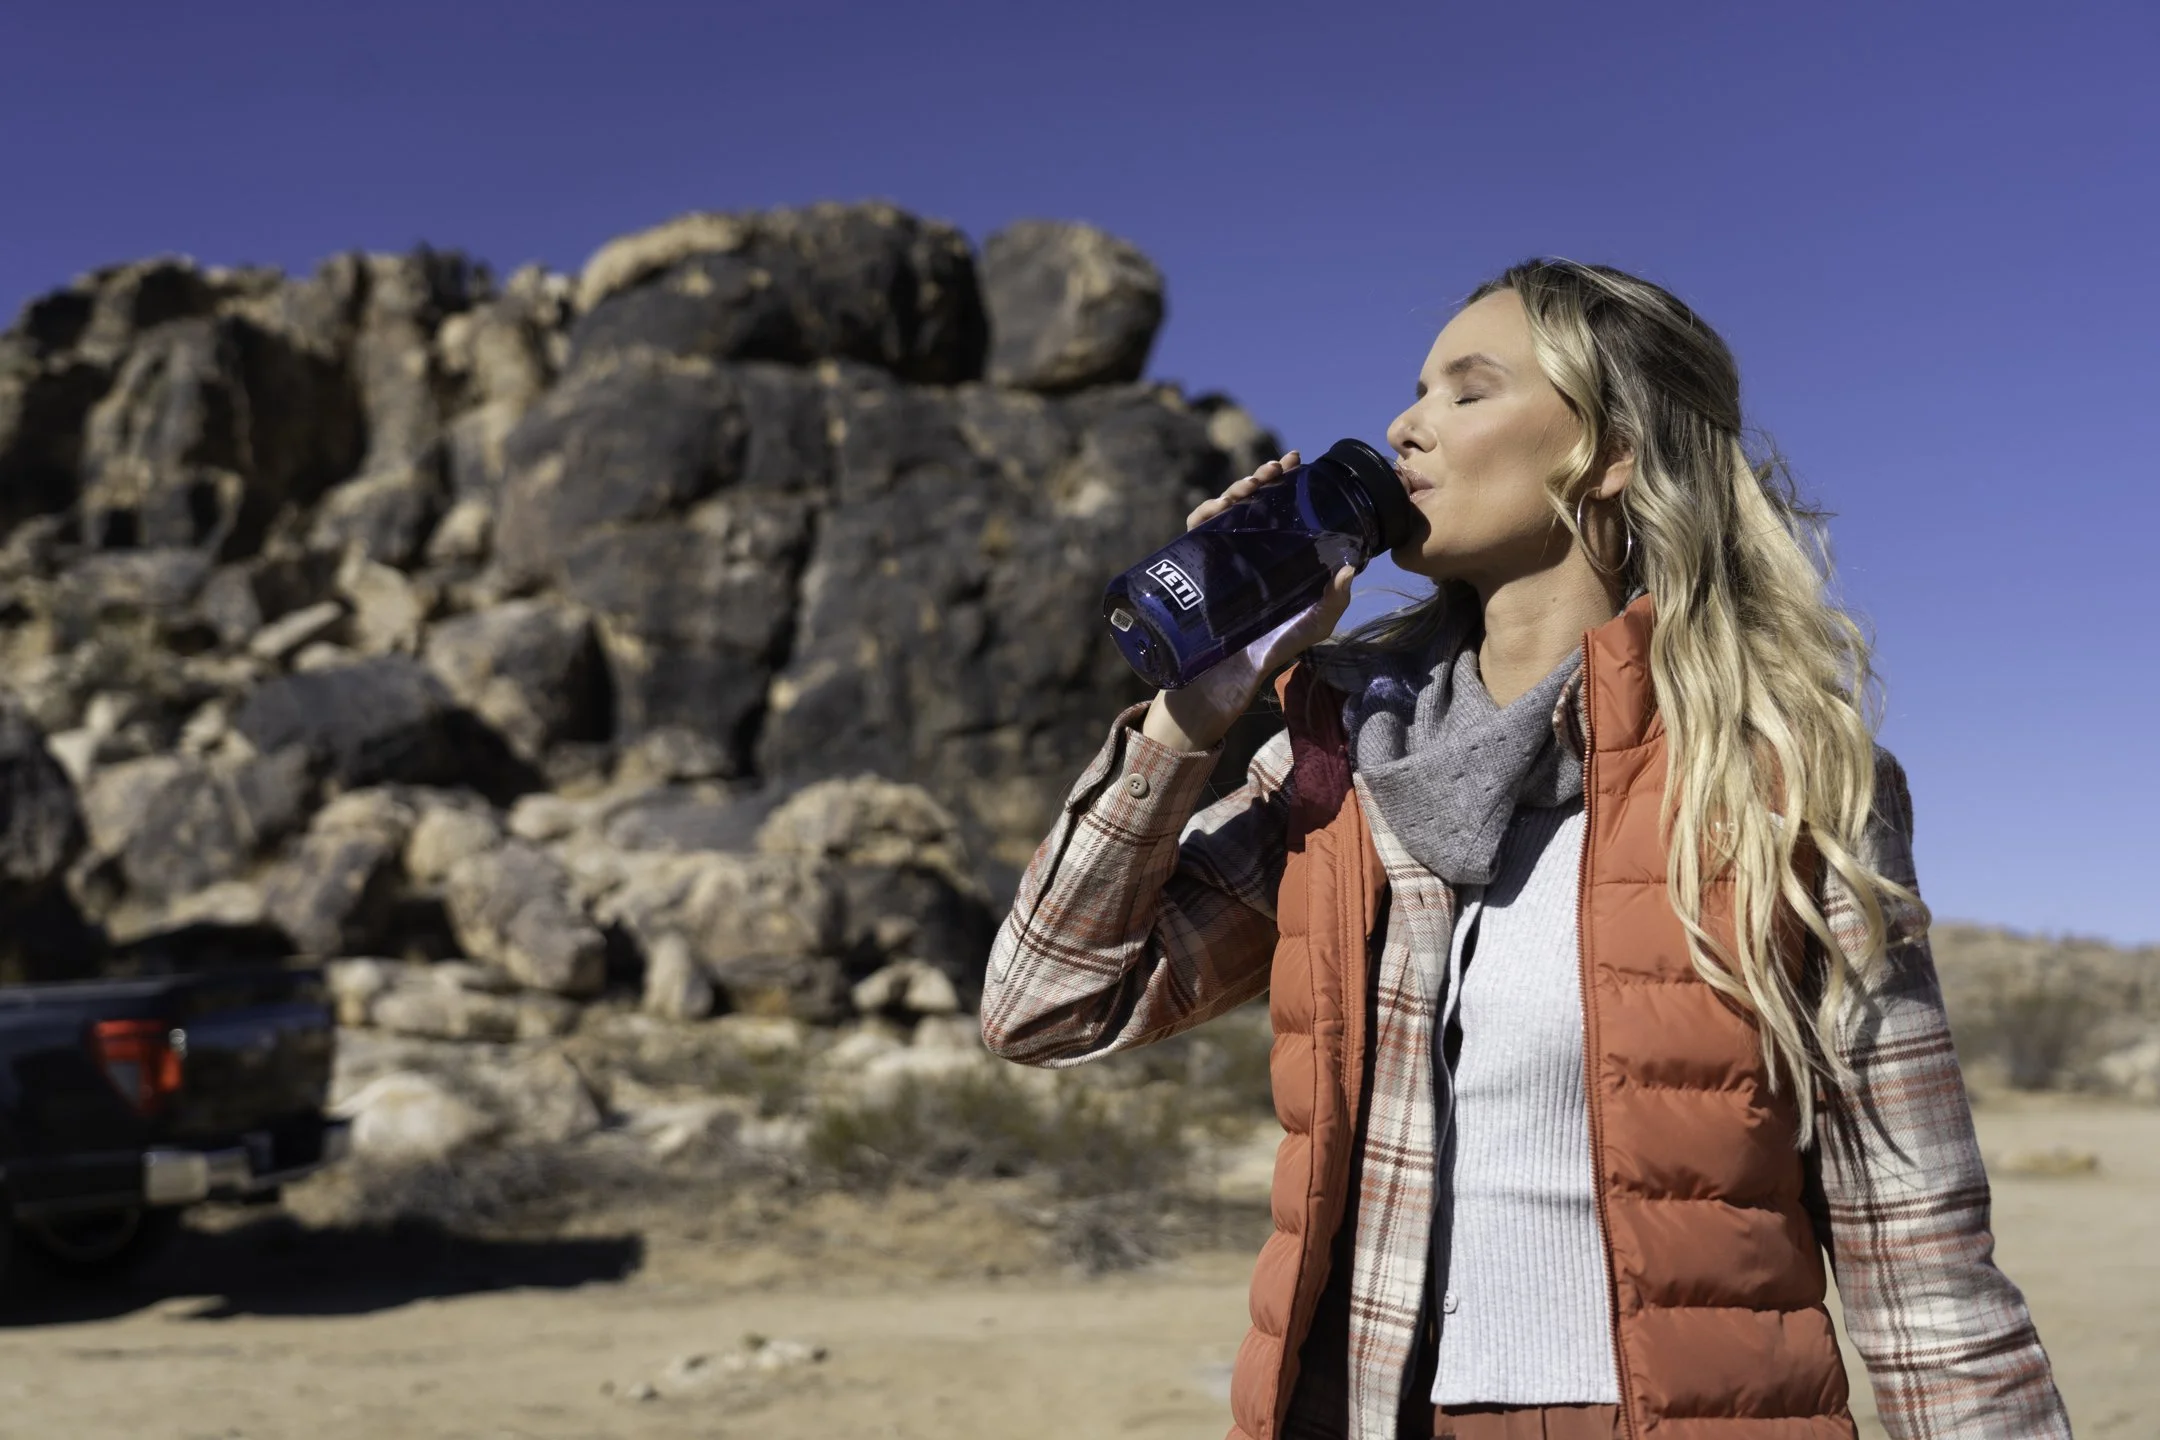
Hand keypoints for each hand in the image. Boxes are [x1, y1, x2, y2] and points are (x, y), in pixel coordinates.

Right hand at [1140, 450, 1356, 751]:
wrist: (1223, 682)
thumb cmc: (1267, 655)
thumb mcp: (1309, 628)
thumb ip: (1332, 602)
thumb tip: (1351, 566)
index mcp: (1272, 557)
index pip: (1278, 510)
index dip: (1286, 483)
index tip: (1297, 463)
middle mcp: (1243, 552)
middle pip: (1249, 503)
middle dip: (1261, 479)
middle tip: (1276, 470)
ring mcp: (1216, 559)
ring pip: (1222, 510)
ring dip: (1235, 489)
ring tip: (1252, 485)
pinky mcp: (1192, 570)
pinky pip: (1194, 533)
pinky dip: (1203, 514)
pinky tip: (1216, 509)